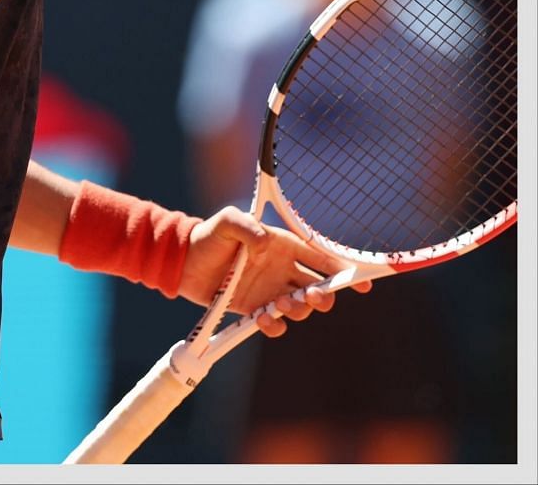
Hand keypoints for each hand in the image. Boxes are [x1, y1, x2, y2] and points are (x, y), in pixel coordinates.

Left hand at [177, 207, 372, 336]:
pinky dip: (274, 326)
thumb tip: (264, 242)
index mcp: (283, 247)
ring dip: (297, 311)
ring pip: (300, 309)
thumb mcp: (227, 222)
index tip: (364, 282)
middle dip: (324, 297)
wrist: (183, 262)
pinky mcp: (254, 309)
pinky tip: (262, 319)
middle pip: (318, 289)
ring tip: (278, 305)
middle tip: (311, 297)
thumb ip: (245, 225)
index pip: (322, 259)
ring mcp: (270, 291)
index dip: (345, 270)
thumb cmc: (207, 237)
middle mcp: (282, 271)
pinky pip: (275, 324)